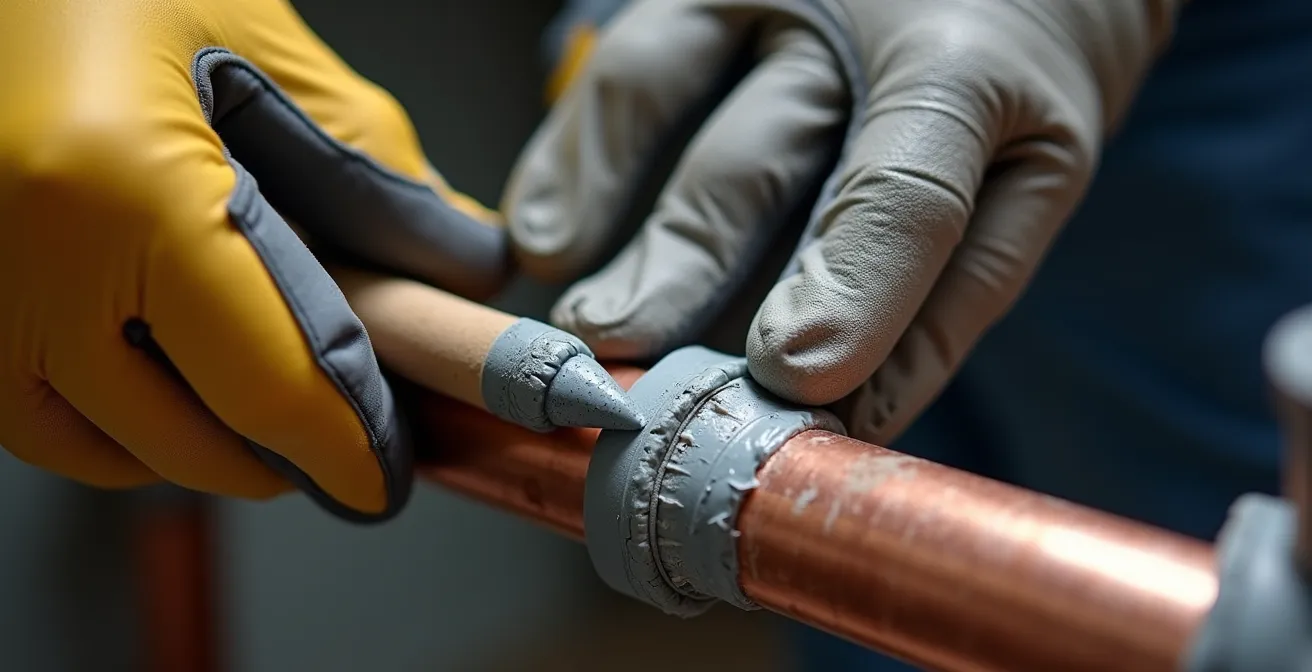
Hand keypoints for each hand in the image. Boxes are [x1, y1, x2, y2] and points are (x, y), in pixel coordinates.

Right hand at [0, 0, 506, 521]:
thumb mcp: (255, 44)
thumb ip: (368, 163)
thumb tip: (458, 258)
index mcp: (125, 192)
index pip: (270, 382)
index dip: (346, 447)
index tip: (382, 477)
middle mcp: (26, 262)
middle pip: (188, 440)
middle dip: (284, 458)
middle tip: (344, 445)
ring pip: (104, 450)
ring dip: (201, 450)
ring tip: (266, 417)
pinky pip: (33, 417)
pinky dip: (114, 426)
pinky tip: (168, 386)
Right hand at [503, 0, 1180, 443]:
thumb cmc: (1015, 83)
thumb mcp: (1029, 177)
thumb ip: (951, 293)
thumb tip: (852, 419)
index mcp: (967, 72)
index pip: (903, 191)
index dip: (849, 289)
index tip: (789, 379)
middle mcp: (851, 18)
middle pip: (751, 158)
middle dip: (680, 267)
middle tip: (620, 353)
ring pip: (657, 90)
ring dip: (596, 207)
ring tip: (566, 310)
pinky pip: (624, 65)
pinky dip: (573, 151)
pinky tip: (541, 228)